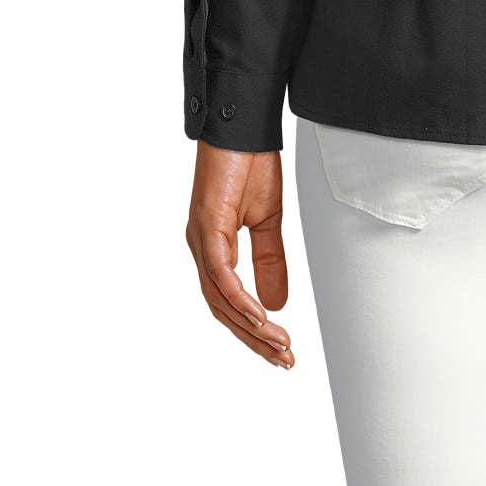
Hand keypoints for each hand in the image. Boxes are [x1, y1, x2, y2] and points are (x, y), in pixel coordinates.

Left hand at [186, 141, 294, 367]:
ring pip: (220, 299)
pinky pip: (220, 274)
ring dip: (250, 327)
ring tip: (279, 346)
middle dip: (254, 340)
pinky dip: (239, 299)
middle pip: (222, 310)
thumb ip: (270, 260)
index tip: (280, 351)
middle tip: (284, 360)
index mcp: (214, 248)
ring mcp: (201, 239)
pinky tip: (260, 316)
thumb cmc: (250, 163)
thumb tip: (277, 303)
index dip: (253, 331)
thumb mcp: (268, 219)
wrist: (242, 125)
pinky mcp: (207, 226)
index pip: (229, 303)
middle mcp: (202, 249)